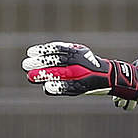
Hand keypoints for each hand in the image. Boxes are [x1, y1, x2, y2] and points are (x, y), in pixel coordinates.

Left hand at [23, 42, 137, 99]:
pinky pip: (69, 87)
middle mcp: (79, 61)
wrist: (111, 77)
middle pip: (57, 61)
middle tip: (25, 64)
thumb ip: (63, 56)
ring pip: (60, 73)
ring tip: (29, 77)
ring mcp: (81, 73)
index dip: (44, 50)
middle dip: (40, 63)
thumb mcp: (78, 57)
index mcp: (77, 52)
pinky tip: (46, 88)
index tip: (30, 52)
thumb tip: (41, 57)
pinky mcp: (83, 86)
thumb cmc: (90, 67)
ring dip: (45, 75)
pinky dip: (58, 87)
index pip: (58, 49)